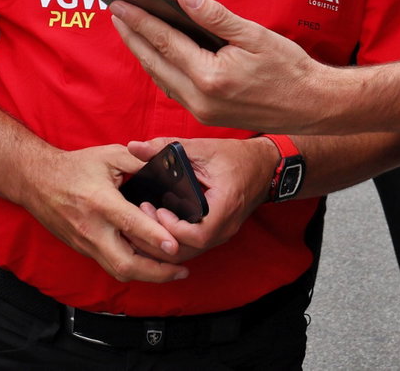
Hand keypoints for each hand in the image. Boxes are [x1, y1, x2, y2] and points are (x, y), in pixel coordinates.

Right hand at [15, 144, 189, 283]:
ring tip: (173, 272)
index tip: (174, 246)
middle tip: (182, 270)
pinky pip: (110, 265)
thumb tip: (169, 167)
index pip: (130, 224)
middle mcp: (92, 229)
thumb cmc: (75, 166)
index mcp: (100, 202)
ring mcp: (86, 243)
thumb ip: (140, 162)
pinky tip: (151, 265)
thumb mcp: (109, 155)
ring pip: (118, 270)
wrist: (36, 181)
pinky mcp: (83, 249)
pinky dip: (133, 269)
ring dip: (147, 275)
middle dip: (156, 272)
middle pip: (124, 263)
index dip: (153, 237)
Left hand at [111, 0, 323, 132]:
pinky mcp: (207, 116)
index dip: (140, 21)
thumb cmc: (289, 69)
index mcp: (211, 76)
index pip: (165, 42)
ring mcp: (202, 111)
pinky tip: (157, 55)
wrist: (311, 105)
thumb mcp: (255, 35)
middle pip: (154, 63)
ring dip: (143, 53)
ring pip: (160, 78)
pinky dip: (161, 69)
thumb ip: (215, 17)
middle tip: (115, 13)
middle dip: (132, 36)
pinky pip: (174, 89)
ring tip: (130, 29)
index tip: (120, 4)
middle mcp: (200, 98)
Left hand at [122, 136, 274, 262]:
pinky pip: (193, 247)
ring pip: (189, 254)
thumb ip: (167, 147)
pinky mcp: (218, 234)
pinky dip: (173, 242)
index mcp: (226, 205)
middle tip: (140, 217)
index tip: (157, 209)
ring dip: (164, 244)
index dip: (173, 228)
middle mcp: (226, 226)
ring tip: (144, 222)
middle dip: (159, 239)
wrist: (266, 166)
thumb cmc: (237, 156)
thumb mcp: (203, 148)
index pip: (198, 235)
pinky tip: (157, 227)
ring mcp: (223, 234)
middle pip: (188, 250)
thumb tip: (134, 146)